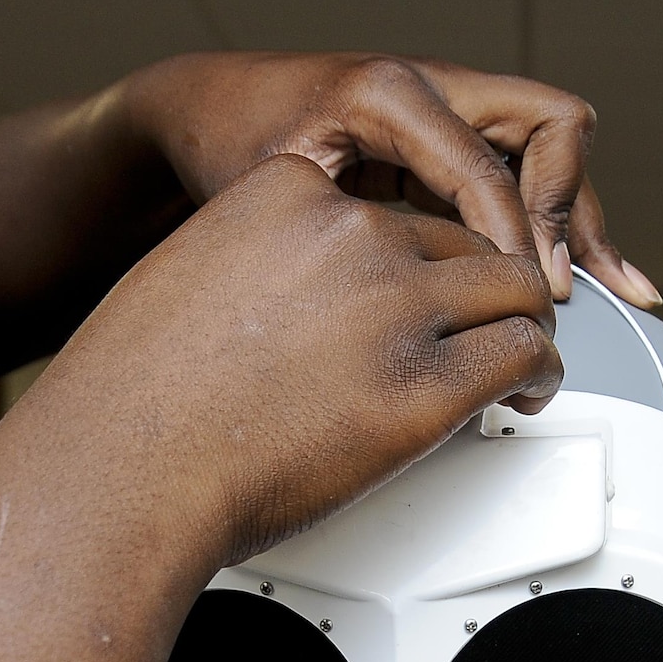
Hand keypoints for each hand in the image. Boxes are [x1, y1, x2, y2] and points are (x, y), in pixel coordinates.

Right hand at [4, 152, 562, 570]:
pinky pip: (521, 355)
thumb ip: (255, 267)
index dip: (408, 259)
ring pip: (513, 288)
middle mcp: (350, 234)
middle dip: (478, 290)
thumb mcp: (186, 280)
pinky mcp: (425, 385)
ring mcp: (394, 304)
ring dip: (524, 324)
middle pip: (460, 241)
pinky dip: (540, 374)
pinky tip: (527, 394)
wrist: (122, 468)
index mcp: (287, 192)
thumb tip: (294, 309)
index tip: (407, 296)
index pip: (385, 208)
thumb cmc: (133, 401)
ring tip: (522, 359)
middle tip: (484, 330)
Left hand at [119, 51, 658, 307]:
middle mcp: (431, 88)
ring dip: (575, 219)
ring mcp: (444, 112)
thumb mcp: (275, 190)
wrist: (197, 112)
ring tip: (622, 290)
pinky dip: (545, 224)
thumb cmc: (224, 145)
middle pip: (552, 129)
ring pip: (546, 155)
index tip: (528, 298)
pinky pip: (515, 177)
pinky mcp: (440, 144)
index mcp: (392, 91)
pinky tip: (572, 278)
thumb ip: (349, 228)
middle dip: (573, 208)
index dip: (517, 238)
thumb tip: (428, 287)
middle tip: (573, 287)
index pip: (487, 167)